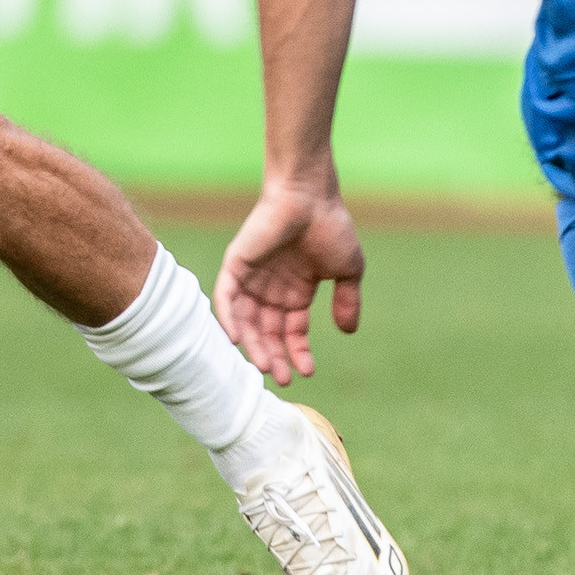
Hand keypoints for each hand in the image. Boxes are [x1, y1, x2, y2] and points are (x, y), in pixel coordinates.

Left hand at [213, 180, 366, 384]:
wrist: (311, 196)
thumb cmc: (330, 226)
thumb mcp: (347, 270)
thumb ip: (347, 301)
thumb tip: (348, 332)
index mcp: (295, 291)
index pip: (291, 331)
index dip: (297, 352)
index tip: (306, 372)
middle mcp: (271, 289)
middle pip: (267, 332)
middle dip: (273, 356)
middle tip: (281, 378)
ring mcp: (252, 278)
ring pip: (246, 321)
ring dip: (253, 346)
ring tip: (265, 367)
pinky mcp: (236, 264)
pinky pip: (226, 297)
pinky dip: (228, 319)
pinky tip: (237, 341)